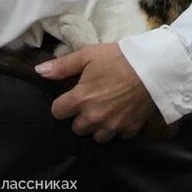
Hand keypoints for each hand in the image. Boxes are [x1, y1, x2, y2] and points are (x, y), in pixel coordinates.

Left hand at [36, 43, 156, 142]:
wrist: (153, 67)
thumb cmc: (118, 58)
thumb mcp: (88, 55)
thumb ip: (62, 66)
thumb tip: (38, 72)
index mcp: (80, 99)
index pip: (57, 112)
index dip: (62, 103)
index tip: (70, 96)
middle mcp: (94, 117)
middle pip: (76, 128)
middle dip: (80, 116)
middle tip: (90, 101)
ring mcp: (113, 126)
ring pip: (97, 136)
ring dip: (98, 126)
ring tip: (105, 110)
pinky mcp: (130, 129)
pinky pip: (119, 135)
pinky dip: (119, 127)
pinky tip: (122, 113)